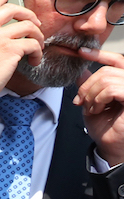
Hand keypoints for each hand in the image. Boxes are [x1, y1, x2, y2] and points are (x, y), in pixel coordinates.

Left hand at [75, 46, 123, 164]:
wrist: (110, 146)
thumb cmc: (106, 127)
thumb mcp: (93, 101)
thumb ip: (90, 85)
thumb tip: (81, 70)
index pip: (117, 60)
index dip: (100, 54)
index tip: (81, 52)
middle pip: (107, 70)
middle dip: (88, 85)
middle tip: (81, 101)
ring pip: (107, 79)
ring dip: (91, 94)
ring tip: (90, 108)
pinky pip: (112, 89)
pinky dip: (98, 99)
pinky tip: (96, 109)